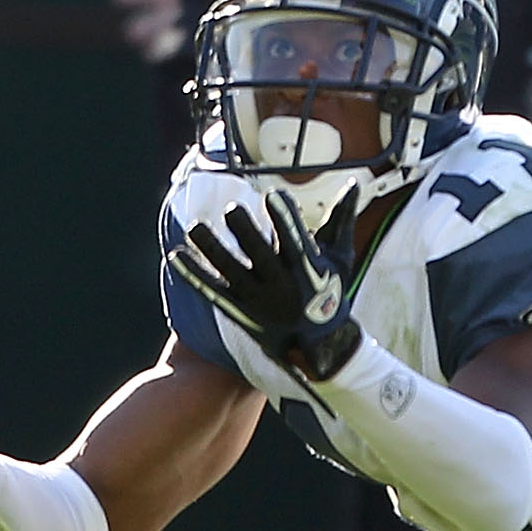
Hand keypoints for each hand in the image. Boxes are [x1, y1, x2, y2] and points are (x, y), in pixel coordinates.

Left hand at [168, 190, 365, 379]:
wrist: (320, 346)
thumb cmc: (331, 295)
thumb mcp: (340, 258)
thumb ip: (341, 219)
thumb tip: (354, 184)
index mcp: (307, 269)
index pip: (295, 240)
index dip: (285, 218)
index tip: (274, 197)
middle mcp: (281, 285)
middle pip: (261, 256)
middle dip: (247, 233)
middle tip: (232, 210)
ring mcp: (258, 299)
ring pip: (231, 272)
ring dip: (212, 250)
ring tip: (196, 228)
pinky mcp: (240, 311)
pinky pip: (213, 290)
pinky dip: (194, 274)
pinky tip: (177, 256)